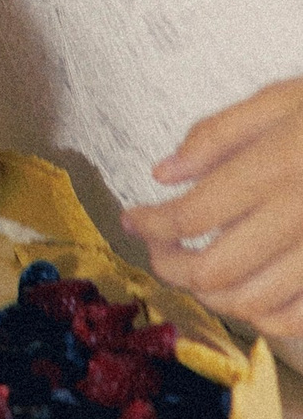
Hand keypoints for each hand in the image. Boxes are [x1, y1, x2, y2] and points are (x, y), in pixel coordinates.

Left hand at [125, 78, 302, 338]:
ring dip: (209, 294)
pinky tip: (245, 293)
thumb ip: (217, 134)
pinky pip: (295, 319)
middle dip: (170, 266)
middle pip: (213, 270)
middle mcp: (299, 218)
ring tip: (193, 269)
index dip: (149, 224)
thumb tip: (163, 173)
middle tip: (156, 249)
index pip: (190, 215)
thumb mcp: (279, 99)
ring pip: (250, 302)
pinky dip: (261, 317)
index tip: (132, 219)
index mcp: (275, 169)